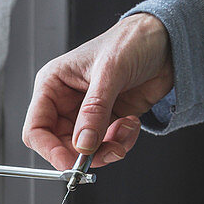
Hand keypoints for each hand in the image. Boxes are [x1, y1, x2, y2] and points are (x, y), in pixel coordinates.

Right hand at [22, 13, 173, 169]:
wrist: (166, 42)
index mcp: (53, 85)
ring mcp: (87, 115)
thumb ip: (94, 110)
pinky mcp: (107, 123)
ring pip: (86, 151)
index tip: (70, 163)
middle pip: (61, 146)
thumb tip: (83, 144)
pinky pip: (107, 147)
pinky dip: (122, 142)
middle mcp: (66, 103)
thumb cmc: (131, 41)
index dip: (49, 150)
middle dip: (86, 153)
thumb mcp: (110, 71)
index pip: (36, 129)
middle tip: (108, 149)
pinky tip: (131, 122)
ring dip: (108, 148)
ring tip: (125, 128)